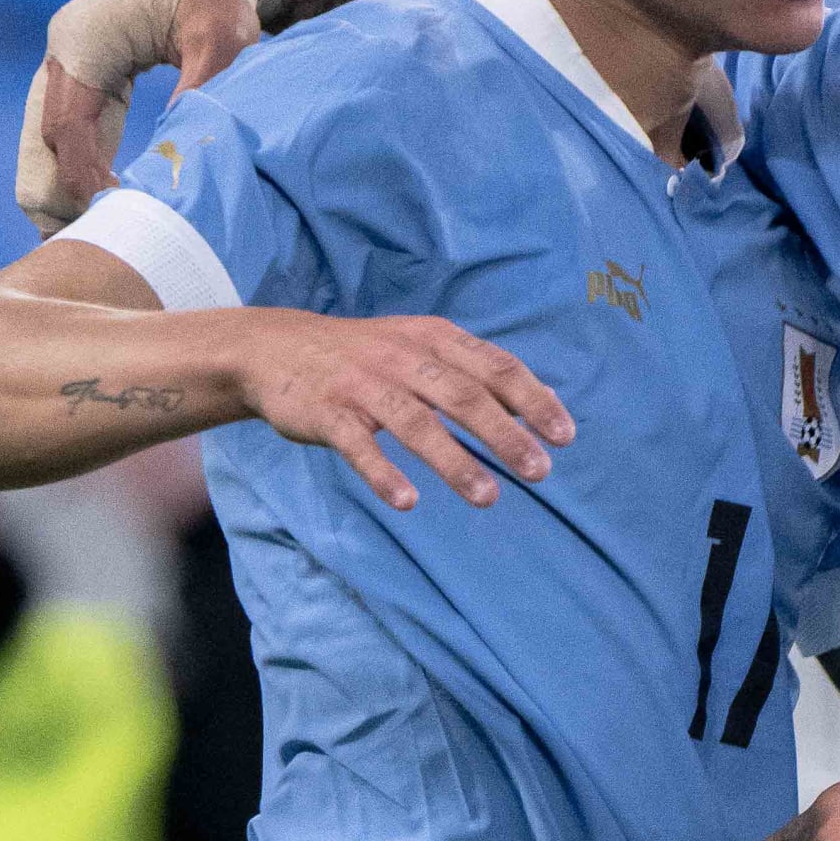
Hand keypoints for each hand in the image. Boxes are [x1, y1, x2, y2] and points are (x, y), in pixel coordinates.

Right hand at [19, 0, 287, 232]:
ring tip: (107, 240)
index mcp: (83, 39)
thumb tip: (177, 151)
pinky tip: (110, 211)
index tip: (117, 216)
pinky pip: (66, 140)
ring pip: (45, 148)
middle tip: (100, 248)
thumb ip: (201, 88)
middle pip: (41, 145)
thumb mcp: (223, 38)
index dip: (85, 179)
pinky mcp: (80, 82)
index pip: (67, 127)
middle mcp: (61, 55)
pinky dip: (80, 175)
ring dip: (67, 193)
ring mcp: (65, 69)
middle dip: (61, 199)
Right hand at [228, 309, 573, 509]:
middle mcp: (403, 356)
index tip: (564, 436)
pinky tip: (408, 502)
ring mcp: (362, 384)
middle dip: (506, 435)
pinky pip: (358, 446)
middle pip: (464, 395)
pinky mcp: (327, 412)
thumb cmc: (365, 356)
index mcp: (434, 338)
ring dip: (455, 462)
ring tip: (488, 498)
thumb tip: (538, 408)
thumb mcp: (420, 347)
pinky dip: (383, 473)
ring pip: (416, 423)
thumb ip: (472, 373)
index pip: (495, 367)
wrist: (274, 347)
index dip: (534, 400)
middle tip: (540, 472)